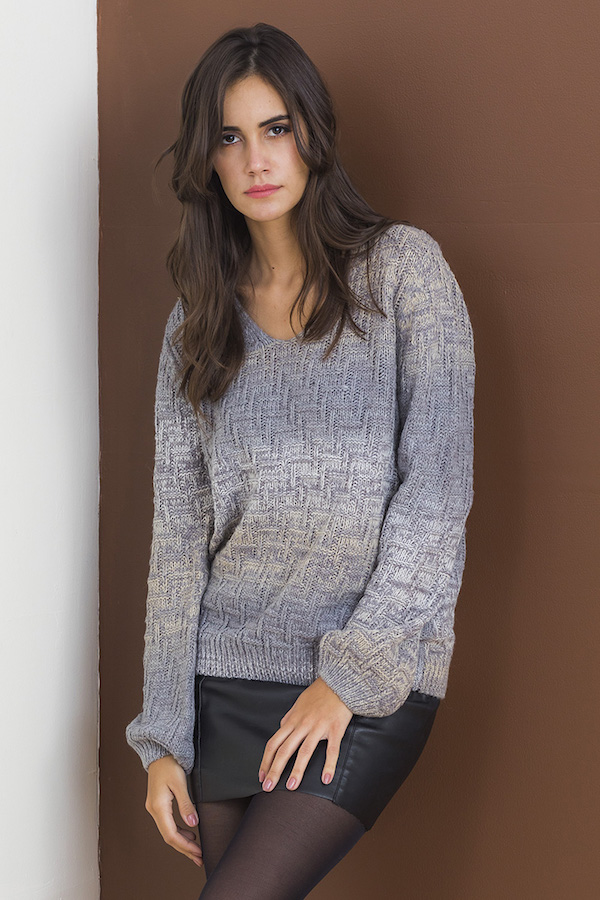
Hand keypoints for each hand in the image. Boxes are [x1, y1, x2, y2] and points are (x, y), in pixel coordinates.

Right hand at [145, 755, 203, 867]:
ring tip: (196, 848)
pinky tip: (189, 832)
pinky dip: (178, 831)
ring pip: (168, 831)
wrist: (160, 752)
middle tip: (199, 858)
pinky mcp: (158, 804)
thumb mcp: (180, 783)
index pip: (171, 834)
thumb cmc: (169, 764)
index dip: (185, 846)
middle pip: (169, 837)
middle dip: (184, 849)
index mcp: (158, 806)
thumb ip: (186, 804)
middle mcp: (154, 809)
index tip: (198, 852)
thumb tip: (193, 824)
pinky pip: (167, 824)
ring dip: (182, 841)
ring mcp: (155, 807)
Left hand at [258, 677, 352, 792]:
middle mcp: (302, 725)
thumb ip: (289, 717)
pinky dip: (328, 766)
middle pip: (284, 750)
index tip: (261, 776)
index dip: (265, 761)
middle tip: (268, 787)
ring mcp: (319, 727)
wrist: (339, 682)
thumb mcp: (298, 703)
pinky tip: (326, 780)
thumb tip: (281, 727)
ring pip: (305, 752)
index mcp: (292, 720)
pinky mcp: (335, 729)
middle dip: (274, 770)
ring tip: (291, 787)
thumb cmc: (319, 693)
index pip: (273, 743)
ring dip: (297, 770)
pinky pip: (332, 750)